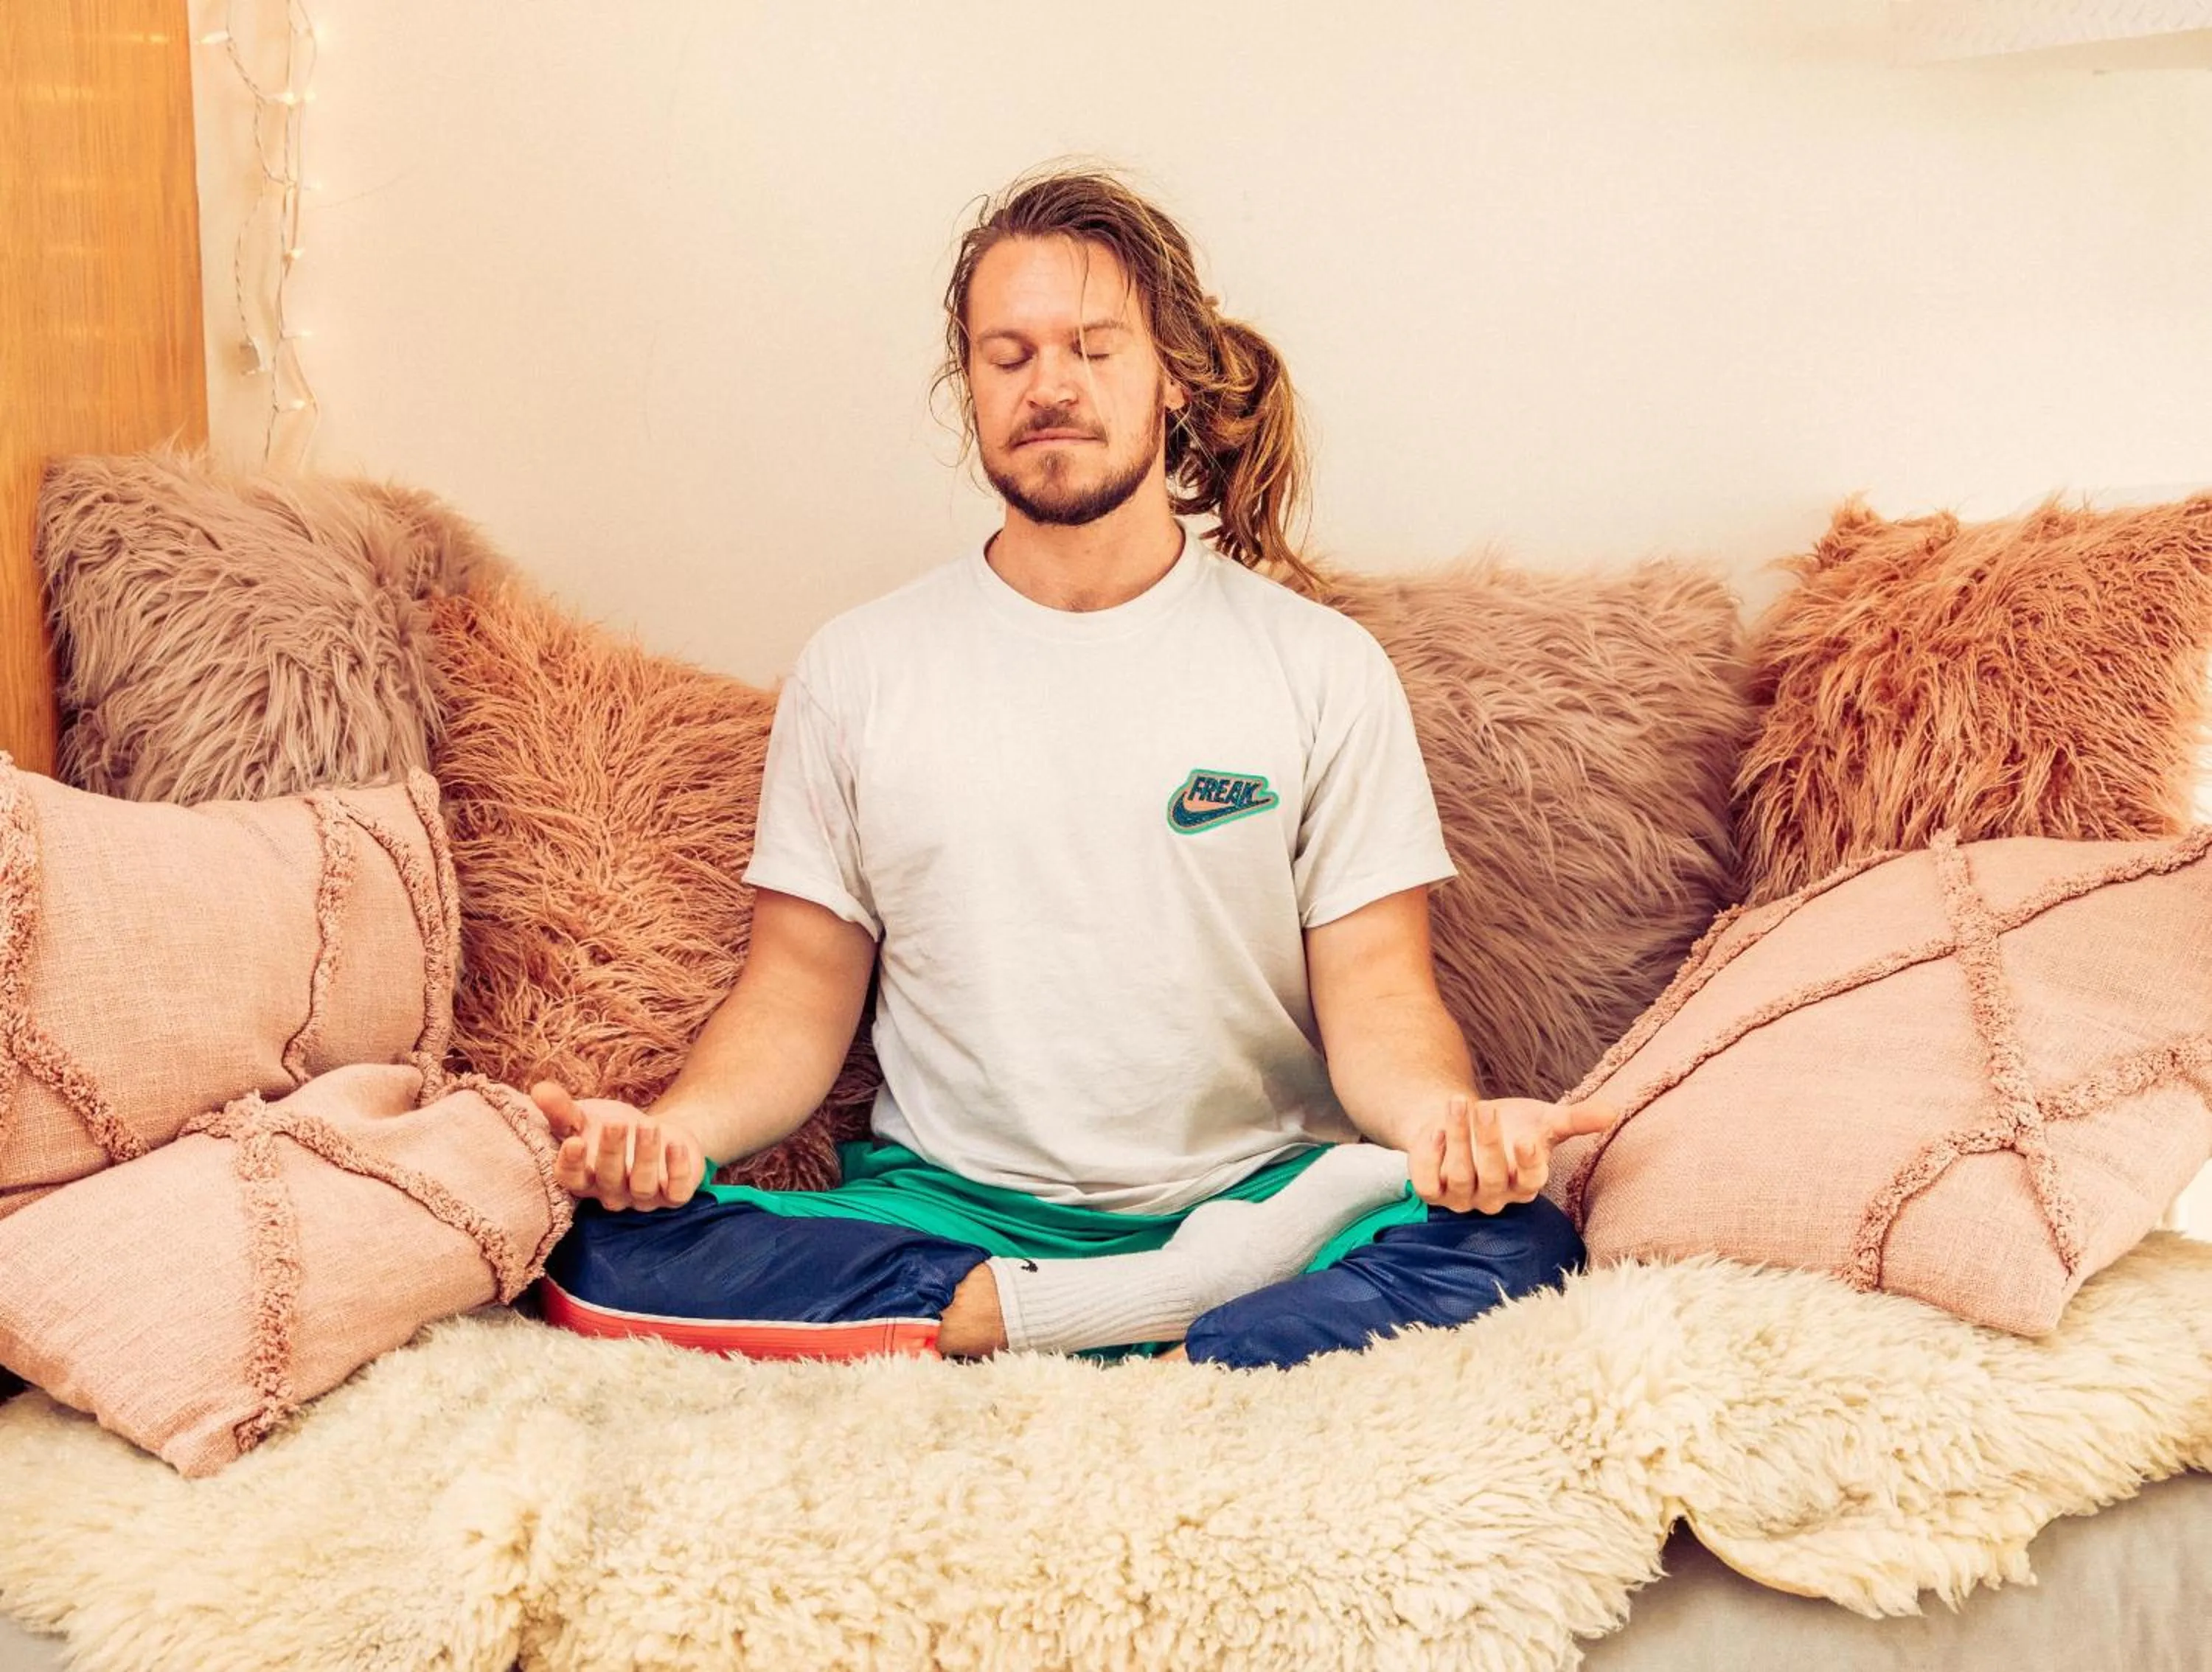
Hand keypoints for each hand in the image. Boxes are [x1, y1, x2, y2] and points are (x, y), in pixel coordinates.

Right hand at [533, 1081, 705, 1211]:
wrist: (658, 1133)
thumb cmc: (612, 1129)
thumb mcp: (587, 1118)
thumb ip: (562, 1110)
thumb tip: (538, 1089)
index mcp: (585, 1177)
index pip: (571, 1179)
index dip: (571, 1165)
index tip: (574, 1142)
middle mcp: (612, 1192)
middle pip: (608, 1179)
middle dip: (611, 1152)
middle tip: (616, 1123)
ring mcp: (643, 1197)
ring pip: (642, 1185)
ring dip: (645, 1156)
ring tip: (647, 1125)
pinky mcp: (674, 1195)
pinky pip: (676, 1192)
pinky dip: (677, 1170)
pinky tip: (676, 1145)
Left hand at [1410, 1094, 1615, 1214]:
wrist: (1460, 1118)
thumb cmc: (1509, 1122)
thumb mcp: (1542, 1118)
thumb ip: (1574, 1120)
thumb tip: (1612, 1112)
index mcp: (1525, 1182)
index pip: (1531, 1182)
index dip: (1528, 1164)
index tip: (1526, 1139)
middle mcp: (1495, 1195)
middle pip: (1494, 1177)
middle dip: (1488, 1142)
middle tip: (1484, 1108)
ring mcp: (1462, 1197)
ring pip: (1461, 1176)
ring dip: (1459, 1139)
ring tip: (1458, 1103)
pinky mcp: (1433, 1191)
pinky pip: (1427, 1184)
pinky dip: (1429, 1157)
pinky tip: (1435, 1129)